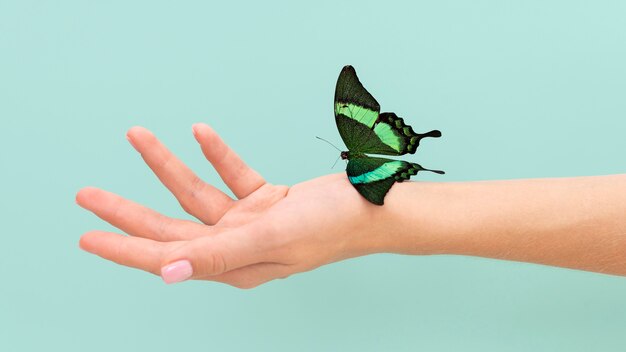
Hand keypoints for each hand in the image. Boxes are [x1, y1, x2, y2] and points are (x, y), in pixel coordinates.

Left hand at [77, 124, 394, 287]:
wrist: (370, 207)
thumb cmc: (329, 228)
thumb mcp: (270, 239)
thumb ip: (219, 254)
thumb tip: (168, 272)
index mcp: (232, 265)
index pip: (166, 256)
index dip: (124, 247)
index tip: (88, 235)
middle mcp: (234, 247)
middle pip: (169, 227)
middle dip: (127, 211)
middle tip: (87, 196)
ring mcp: (248, 223)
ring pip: (196, 194)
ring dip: (167, 165)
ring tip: (139, 136)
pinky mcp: (263, 201)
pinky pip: (231, 175)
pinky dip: (217, 154)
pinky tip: (200, 134)